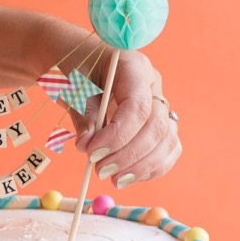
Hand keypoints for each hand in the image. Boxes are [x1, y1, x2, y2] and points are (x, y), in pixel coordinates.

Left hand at [69, 49, 180, 187]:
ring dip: (141, 166)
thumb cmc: (73, 70)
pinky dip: (151, 167)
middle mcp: (153, 85)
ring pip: (167, 140)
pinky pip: (167, 148)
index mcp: (134, 67)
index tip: (92, 153)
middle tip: (99, 170)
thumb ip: (83, 116)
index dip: (117, 136)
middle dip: (128, 155)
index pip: (138, 107)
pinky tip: (128, 176)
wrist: (77, 61)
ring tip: (113, 179)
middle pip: (156, 127)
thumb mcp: (72, 89)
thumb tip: (87, 146)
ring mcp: (159, 104)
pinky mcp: (158, 122)